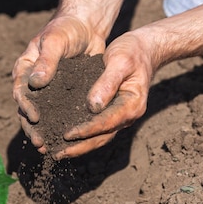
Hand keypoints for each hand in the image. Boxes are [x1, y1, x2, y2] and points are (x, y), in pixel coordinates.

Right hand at [12, 15, 105, 152]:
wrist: (85, 27)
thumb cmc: (66, 29)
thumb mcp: (55, 41)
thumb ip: (46, 60)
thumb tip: (36, 82)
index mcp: (25, 70)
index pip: (21, 91)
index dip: (26, 106)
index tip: (35, 118)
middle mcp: (32, 84)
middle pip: (27, 110)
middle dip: (32, 128)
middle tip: (40, 144)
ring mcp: (47, 93)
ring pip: (42, 116)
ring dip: (43, 133)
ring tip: (48, 149)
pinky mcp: (62, 97)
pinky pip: (59, 114)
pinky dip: (60, 127)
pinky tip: (66, 142)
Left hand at [54, 31, 154, 158]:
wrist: (144, 49)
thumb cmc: (132, 52)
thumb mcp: (120, 61)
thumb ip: (107, 82)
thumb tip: (93, 106)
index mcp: (131, 105)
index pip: (106, 123)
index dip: (86, 130)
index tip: (66, 135)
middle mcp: (127, 115)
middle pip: (101, 137)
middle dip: (79, 147)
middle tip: (58, 154)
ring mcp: (120, 116)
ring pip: (98, 137)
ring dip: (79, 147)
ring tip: (58, 152)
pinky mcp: (112, 113)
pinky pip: (96, 129)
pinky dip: (82, 137)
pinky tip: (64, 139)